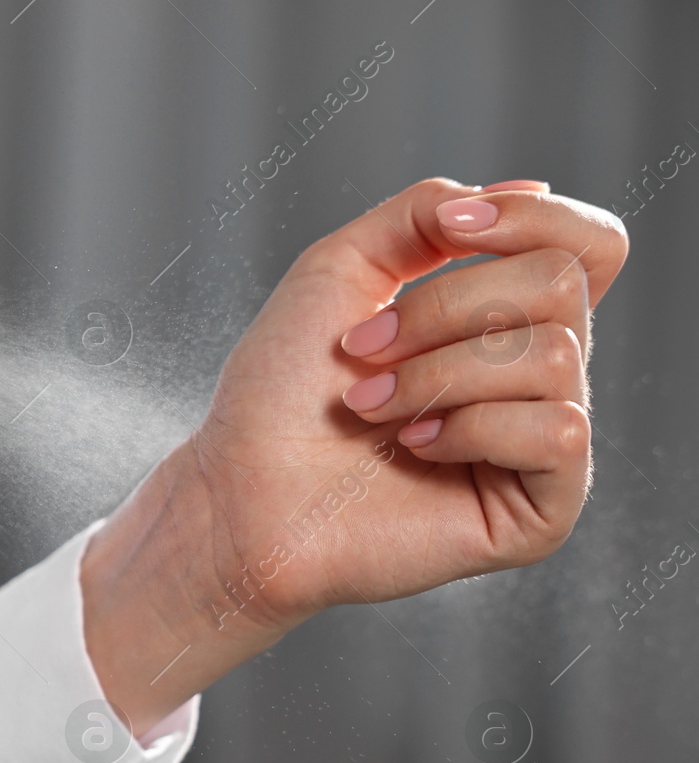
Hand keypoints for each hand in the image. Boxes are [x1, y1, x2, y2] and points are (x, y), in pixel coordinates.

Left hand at [83, 179, 627, 733]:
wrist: (240, 489)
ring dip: (435, 374)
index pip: (586, 245)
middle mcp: (537, 378)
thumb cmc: (282, 390)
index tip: (449, 228)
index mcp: (504, 320)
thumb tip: (530, 188)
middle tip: (363, 350)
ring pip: (553, 357)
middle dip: (445, 307)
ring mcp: (543, 445)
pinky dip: (469, 429)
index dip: (534, 219)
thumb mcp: (343, 267)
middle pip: (560, 284)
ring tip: (370, 409)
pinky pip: (557, 432)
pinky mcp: (542, 510)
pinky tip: (414, 448)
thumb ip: (426, 213)